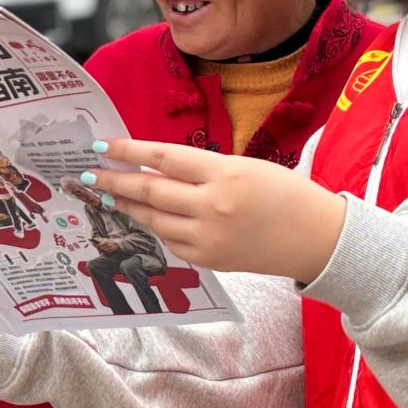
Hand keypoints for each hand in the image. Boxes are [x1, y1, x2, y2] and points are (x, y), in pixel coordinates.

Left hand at [88, 139, 348, 283]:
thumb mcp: (246, 166)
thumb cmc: (285, 194)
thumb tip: (154, 167)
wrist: (318, 238)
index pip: (164, 158)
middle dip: (115, 182)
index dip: (128, 151)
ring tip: (108, 197)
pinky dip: (157, 227)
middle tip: (89, 175)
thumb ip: (201, 169)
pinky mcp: (210, 260)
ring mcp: (210, 237)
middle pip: (151, 190)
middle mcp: (213, 206)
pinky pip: (171, 242)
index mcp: (225, 173)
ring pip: (154, 219)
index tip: (102, 146)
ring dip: (128, 207)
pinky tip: (146, 218)